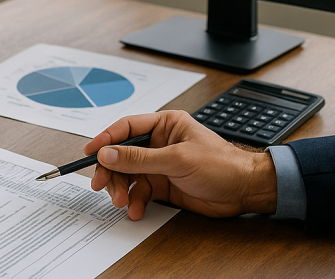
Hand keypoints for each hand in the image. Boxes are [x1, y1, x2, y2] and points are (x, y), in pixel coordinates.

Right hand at [86, 111, 277, 220]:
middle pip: (123, 153)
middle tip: (102, 184)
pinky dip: (135, 202)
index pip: (127, 127)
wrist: (244, 190)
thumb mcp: (177, 159)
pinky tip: (136, 210)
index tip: (90, 151)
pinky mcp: (164, 184)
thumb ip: (140, 158)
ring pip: (129, 175)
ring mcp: (161, 164)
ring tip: (122, 201)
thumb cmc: (221, 164)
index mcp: (165, 125)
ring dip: (122, 189)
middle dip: (112, 170)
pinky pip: (140, 191)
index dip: (106, 138)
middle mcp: (160, 143)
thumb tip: (109, 152)